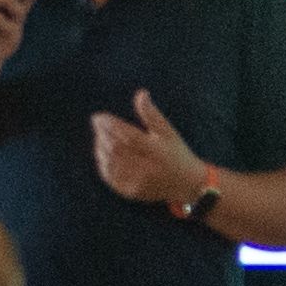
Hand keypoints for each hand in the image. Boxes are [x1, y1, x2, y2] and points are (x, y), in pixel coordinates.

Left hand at [94, 87, 205, 209]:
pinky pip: (110, 178)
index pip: (126, 135)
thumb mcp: (168, 132)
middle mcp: (146, 168)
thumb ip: (151, 114)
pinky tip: (102, 155)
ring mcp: (138, 182)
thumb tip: (140, 93)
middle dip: (102, 134)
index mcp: (156, 150)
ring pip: (110, 163)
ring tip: (99, 137)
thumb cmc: (176, 153)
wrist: (187, 185)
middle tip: (97, 124)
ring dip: (100, 148)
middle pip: (115, 149)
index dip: (109, 125)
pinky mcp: (131, 192)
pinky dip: (102, 164)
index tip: (98, 117)